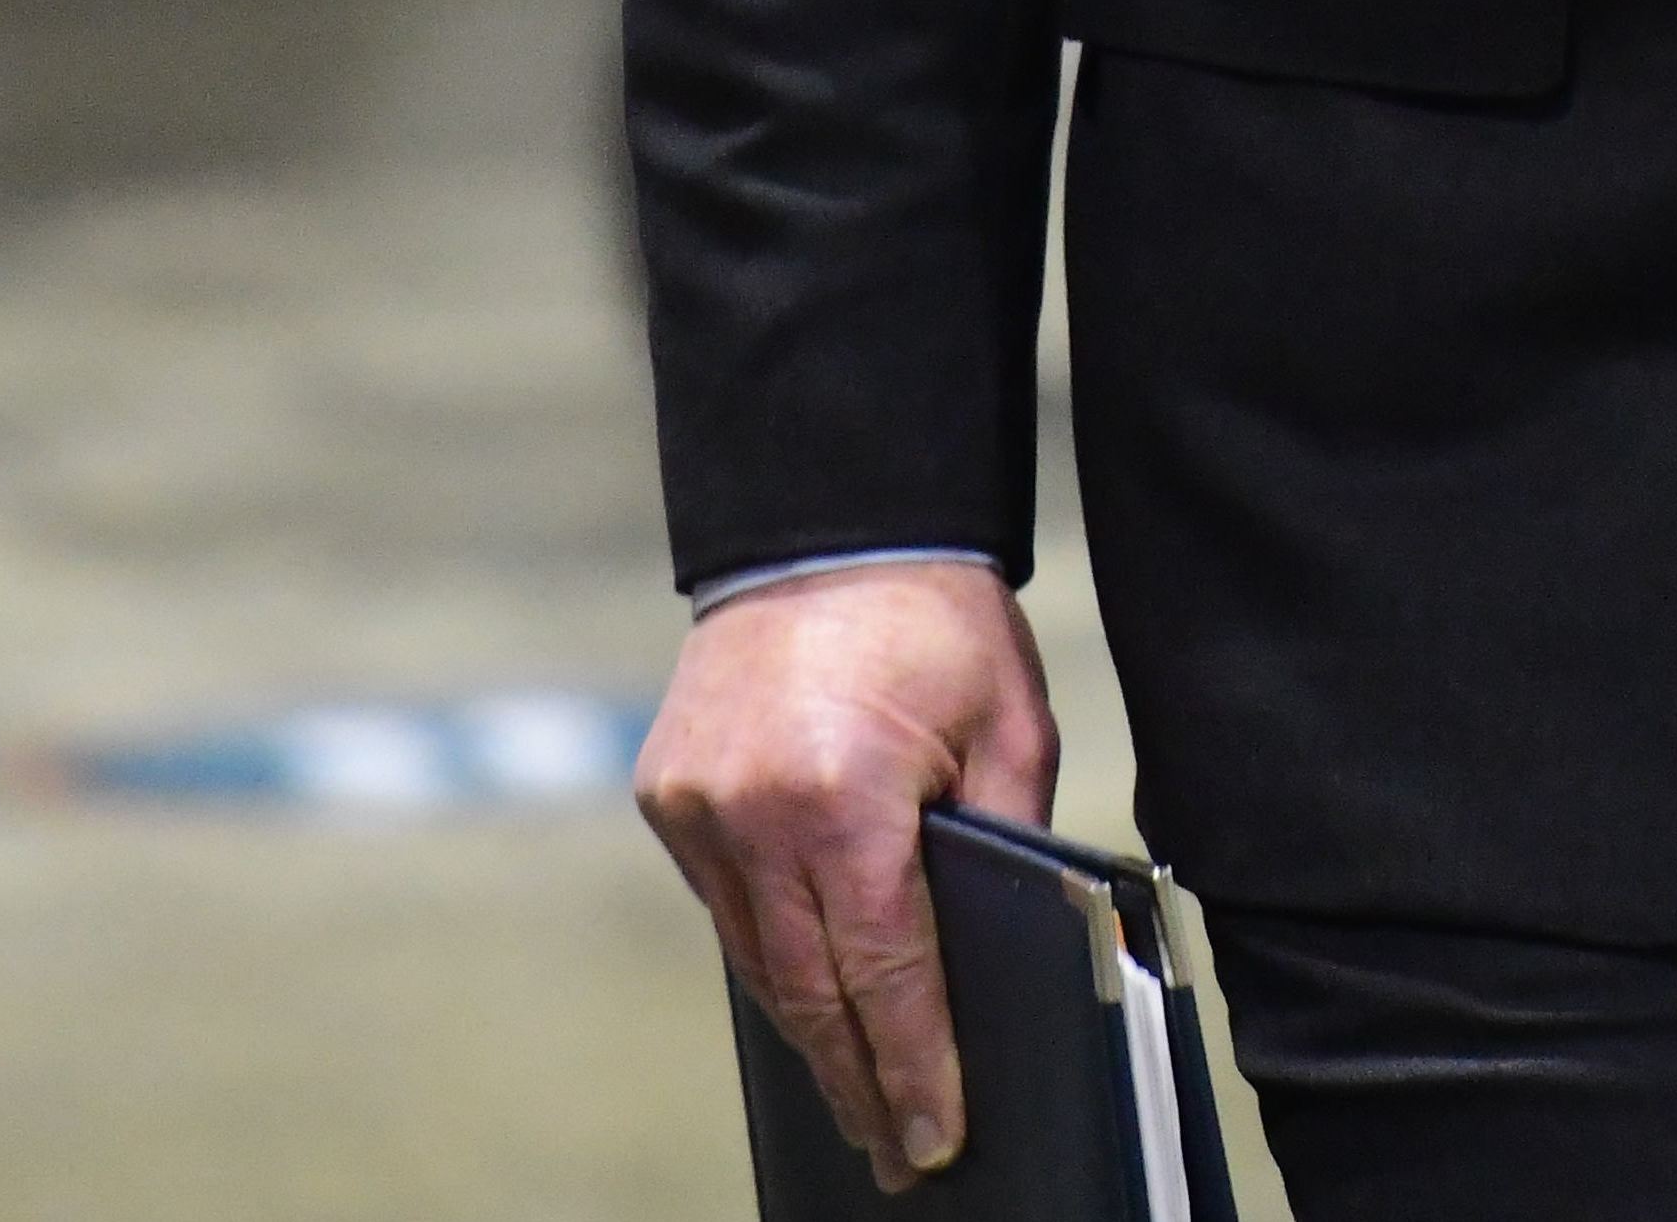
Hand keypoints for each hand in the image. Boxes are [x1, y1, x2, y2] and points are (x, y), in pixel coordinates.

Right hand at [636, 562, 1062, 1193]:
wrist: (827, 523)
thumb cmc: (936, 622)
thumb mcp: (1009, 727)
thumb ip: (1005, 845)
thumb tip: (1003, 959)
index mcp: (847, 798)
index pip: (885, 975)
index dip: (914, 1066)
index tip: (935, 1136)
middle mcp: (754, 814)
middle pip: (810, 993)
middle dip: (859, 1082)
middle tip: (894, 1153)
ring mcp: (698, 808)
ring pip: (757, 963)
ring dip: (809, 1036)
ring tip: (856, 1100)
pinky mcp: (667, 795)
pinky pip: (724, 909)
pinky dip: (768, 960)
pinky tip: (807, 1004)